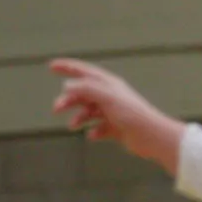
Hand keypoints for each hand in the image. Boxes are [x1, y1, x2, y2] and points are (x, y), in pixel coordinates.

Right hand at [50, 58, 177, 161]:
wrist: (150, 135)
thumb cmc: (131, 113)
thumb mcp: (106, 97)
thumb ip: (86, 89)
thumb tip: (67, 85)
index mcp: (108, 84)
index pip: (83, 71)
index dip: (67, 67)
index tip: (51, 66)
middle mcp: (110, 96)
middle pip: (82, 94)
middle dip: (68, 100)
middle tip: (56, 109)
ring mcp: (112, 112)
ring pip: (89, 111)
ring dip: (78, 117)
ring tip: (72, 126)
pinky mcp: (116, 128)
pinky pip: (98, 128)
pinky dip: (93, 131)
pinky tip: (92, 135)